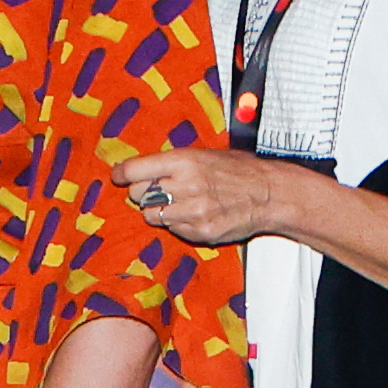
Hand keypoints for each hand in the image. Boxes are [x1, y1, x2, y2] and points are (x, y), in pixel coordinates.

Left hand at [110, 143, 300, 248]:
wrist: (269, 193)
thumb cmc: (238, 170)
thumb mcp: (205, 154)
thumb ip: (173, 163)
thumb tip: (138, 170)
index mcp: (183, 161)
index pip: (134, 170)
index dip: (123, 174)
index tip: (118, 176)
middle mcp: (184, 186)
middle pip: (139, 194)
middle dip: (144, 192)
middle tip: (158, 189)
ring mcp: (191, 212)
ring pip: (152, 215)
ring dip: (159, 211)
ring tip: (180, 203)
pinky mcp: (198, 232)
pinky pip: (173, 230)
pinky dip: (178, 224)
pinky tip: (196, 214)